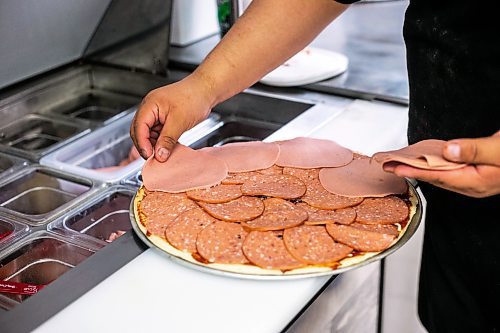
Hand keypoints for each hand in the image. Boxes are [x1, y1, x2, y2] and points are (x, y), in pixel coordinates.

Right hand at [130, 75, 213, 161]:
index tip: (149, 156)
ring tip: (162, 153)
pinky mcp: (164, 118)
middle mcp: (149, 108)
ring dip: (153, 144)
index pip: (138, 128)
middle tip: (154, 158)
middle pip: (139, 131)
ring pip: (148, 133)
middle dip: (145, 145)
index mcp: (149, 105)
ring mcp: (156, 113)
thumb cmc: (194, 97)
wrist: (205, 90)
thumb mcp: (179, 122)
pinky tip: (167, 147)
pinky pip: (157, 132)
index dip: (142, 144)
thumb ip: (167, 139)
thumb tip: (159, 155)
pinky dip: (160, 140)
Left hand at [384, 131, 499, 197]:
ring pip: (440, 174)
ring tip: (398, 162)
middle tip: (386, 164)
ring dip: (419, 167)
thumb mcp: (499, 150)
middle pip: (433, 177)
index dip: (412, 171)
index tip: (393, 168)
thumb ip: (474, 150)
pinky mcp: (476, 172)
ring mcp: (474, 180)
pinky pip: (448, 170)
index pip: (436, 176)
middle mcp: (472, 184)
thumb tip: (448, 150)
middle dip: (409, 170)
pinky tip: (424, 158)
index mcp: (475, 182)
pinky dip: (433, 164)